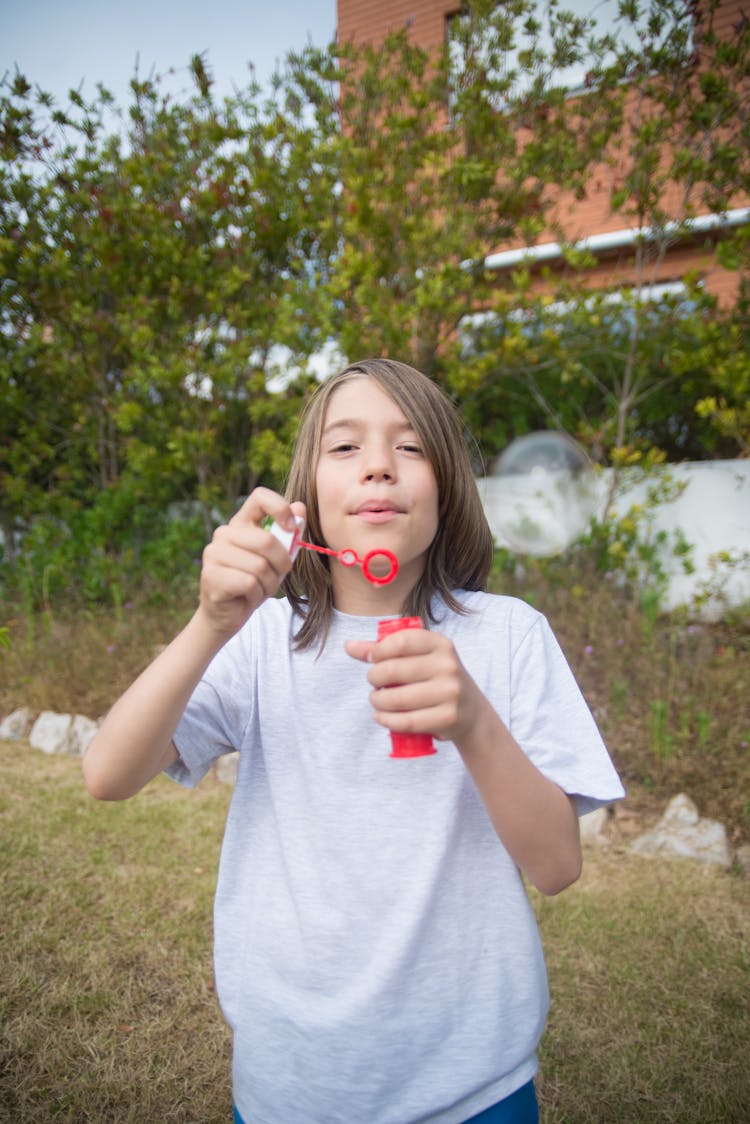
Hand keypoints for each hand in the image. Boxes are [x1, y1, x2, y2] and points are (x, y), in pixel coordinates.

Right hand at [197, 487, 305, 638]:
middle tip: (276, 576)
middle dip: (281, 564)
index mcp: (241, 523)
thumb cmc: (254, 582)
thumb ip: (288, 535)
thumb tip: (301, 507)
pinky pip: (250, 583)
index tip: (292, 528)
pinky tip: (247, 597)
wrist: (227, 615)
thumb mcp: (276, 559)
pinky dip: (257, 595)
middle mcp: (223, 534)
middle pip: (267, 541)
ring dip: (269, 584)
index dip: (281, 508)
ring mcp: (213, 554)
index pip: (260, 497)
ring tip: (259, 589)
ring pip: (260, 566)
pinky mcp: (211, 576)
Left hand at [345, 627, 483, 744]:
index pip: (401, 641)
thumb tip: (348, 646)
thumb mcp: (417, 658)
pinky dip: (387, 721)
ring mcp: (451, 692)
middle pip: (394, 670)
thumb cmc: (435, 679)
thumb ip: (384, 650)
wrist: (471, 711)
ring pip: (397, 698)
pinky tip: (381, 717)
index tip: (372, 660)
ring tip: (377, 701)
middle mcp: (448, 665)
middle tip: (374, 684)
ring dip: (378, 702)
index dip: (379, 651)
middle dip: (374, 678)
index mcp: (440, 644)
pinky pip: (407, 721)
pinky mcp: (449, 717)